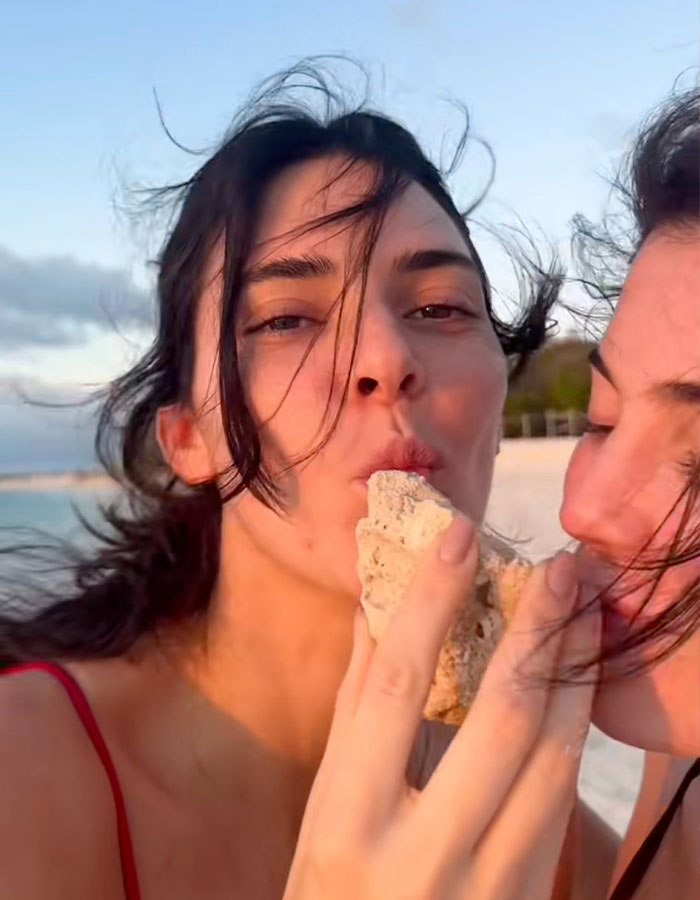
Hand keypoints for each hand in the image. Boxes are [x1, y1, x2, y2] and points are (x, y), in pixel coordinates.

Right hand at [283, 518, 599, 899]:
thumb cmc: (330, 896)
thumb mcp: (323, 811)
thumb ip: (355, 708)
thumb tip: (378, 611)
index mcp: (347, 825)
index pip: (394, 689)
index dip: (430, 604)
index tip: (459, 538)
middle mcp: (422, 858)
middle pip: (501, 720)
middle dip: (539, 631)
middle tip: (563, 567)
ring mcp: (486, 890)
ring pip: (554, 761)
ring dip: (576, 676)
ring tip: (587, 613)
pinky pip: (563, 804)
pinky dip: (575, 734)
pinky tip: (579, 686)